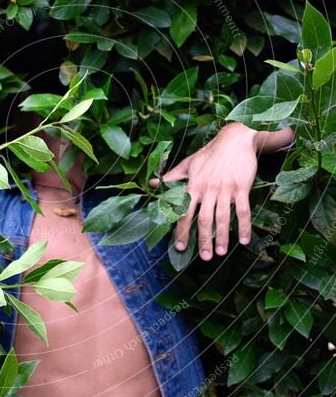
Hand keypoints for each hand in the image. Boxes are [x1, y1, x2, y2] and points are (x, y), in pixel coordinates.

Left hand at [150, 123, 293, 260]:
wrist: (234, 139)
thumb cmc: (209, 153)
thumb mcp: (188, 163)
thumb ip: (171, 177)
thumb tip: (152, 183)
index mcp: (193, 185)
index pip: (184, 211)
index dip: (181, 230)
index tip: (180, 247)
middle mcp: (208, 189)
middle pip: (204, 219)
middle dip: (203, 239)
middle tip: (204, 257)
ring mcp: (225, 189)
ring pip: (223, 217)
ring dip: (222, 237)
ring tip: (220, 253)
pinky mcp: (241, 187)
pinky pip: (243, 210)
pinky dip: (244, 226)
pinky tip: (244, 240)